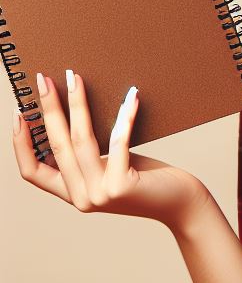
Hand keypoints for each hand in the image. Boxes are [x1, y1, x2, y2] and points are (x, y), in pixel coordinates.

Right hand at [12, 70, 209, 230]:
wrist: (182, 204)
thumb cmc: (148, 180)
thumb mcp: (111, 168)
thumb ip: (90, 156)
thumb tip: (71, 114)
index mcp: (72, 194)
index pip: (32, 172)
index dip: (20, 143)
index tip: (19, 113)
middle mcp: (82, 198)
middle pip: (56, 147)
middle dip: (48, 109)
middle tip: (44, 79)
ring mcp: (101, 194)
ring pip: (81, 141)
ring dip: (77, 104)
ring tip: (76, 78)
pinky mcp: (123, 185)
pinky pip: (118, 141)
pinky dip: (123, 116)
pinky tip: (130, 96)